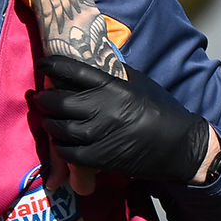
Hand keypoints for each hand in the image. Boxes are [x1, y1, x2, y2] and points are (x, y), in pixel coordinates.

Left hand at [33, 53, 213, 187]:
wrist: (180, 146)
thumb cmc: (162, 111)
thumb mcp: (140, 83)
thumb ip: (115, 74)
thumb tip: (93, 63)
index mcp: (113, 87)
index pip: (73, 71)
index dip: (52, 66)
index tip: (42, 64)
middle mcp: (102, 109)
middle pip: (59, 101)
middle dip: (44, 99)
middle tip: (39, 97)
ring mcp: (98, 134)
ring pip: (58, 128)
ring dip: (49, 123)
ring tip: (49, 119)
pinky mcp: (99, 158)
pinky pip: (67, 152)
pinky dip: (60, 147)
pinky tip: (61, 142)